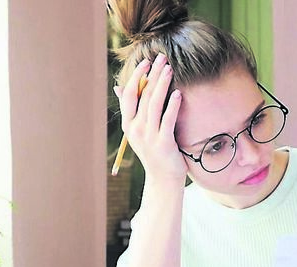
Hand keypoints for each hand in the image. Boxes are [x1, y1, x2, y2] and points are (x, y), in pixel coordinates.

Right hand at [113, 53, 186, 185]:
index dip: (137, 76)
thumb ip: (131, 109)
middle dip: (152, 75)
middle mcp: (136, 129)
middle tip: (162, 58)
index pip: (129, 94)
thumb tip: (118, 88)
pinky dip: (172, 105)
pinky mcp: (164, 143)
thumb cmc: (154, 151)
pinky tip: (178, 93)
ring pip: (154, 104)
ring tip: (170, 69)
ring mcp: (149, 137)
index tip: (147, 61)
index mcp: (128, 124)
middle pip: (143, 95)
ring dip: (162, 84)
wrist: (163, 179)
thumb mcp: (139, 131)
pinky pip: (167, 120)